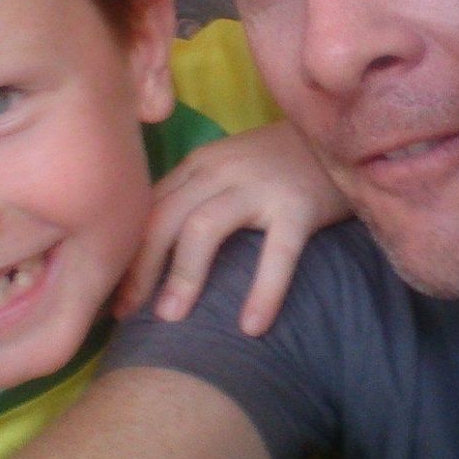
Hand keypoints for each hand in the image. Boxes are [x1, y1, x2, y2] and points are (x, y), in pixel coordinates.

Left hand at [113, 121, 349, 334]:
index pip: (148, 210)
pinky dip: (262, 291)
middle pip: (164, 218)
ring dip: (182, 275)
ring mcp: (259, 185)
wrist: (345, 132)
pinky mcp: (298, 205)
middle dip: (140, 269)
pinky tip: (251, 326)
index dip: (126, 254)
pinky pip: (277, 252)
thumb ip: (197, 196)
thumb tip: (155, 251)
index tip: (113, 297)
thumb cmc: (284, 162)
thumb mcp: (231, 169)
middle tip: (128, 315)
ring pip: (203, 228)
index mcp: (199, 164)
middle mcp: (221, 170)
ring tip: (171, 319)